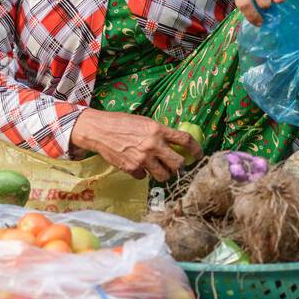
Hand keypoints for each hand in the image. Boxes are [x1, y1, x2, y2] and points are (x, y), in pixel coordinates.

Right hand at [70, 108, 202, 181]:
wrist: (99, 130)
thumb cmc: (121, 123)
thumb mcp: (144, 122)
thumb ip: (159, 132)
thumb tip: (175, 142)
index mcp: (158, 129)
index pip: (185, 139)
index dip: (196, 148)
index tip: (198, 154)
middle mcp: (153, 145)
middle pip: (178, 163)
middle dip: (179, 166)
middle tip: (176, 165)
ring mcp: (143, 159)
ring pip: (163, 176)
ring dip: (163, 173)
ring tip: (157, 168)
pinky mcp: (132, 169)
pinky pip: (144, 177)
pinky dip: (143, 173)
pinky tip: (137, 165)